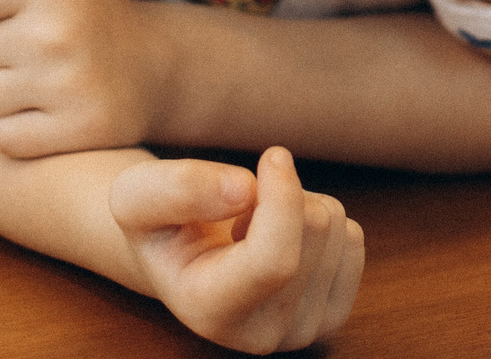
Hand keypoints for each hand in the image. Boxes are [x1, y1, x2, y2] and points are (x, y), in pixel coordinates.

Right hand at [112, 148, 363, 352]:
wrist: (180, 258)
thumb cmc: (157, 223)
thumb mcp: (137, 194)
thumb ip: (179, 188)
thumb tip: (246, 190)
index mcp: (209, 312)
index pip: (275, 260)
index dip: (283, 198)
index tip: (273, 155)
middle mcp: (262, 335)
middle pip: (314, 228)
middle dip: (281, 193)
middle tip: (238, 208)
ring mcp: (304, 331)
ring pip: (337, 228)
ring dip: (298, 205)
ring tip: (252, 226)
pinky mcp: (333, 314)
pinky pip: (353, 238)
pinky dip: (319, 220)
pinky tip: (279, 238)